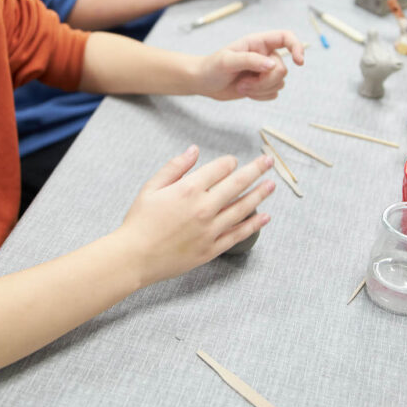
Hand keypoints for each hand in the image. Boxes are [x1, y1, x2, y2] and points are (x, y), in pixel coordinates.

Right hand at [115, 147, 273, 286]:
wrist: (134, 257)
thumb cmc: (140, 221)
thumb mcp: (152, 187)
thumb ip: (175, 167)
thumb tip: (194, 150)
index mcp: (189, 189)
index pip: (219, 169)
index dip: (229, 162)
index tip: (233, 161)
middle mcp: (204, 208)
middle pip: (237, 184)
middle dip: (255, 170)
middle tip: (268, 161)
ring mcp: (210, 230)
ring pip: (242, 208)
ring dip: (260, 195)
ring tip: (272, 185)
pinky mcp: (211, 248)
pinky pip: (238, 234)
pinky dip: (253, 224)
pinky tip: (265, 216)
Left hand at [197, 30, 304, 100]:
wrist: (204, 82)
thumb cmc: (212, 67)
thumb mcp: (226, 61)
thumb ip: (249, 60)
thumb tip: (271, 65)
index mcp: (258, 42)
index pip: (285, 37)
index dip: (297, 46)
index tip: (299, 62)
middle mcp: (265, 55)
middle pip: (282, 69)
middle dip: (264, 81)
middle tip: (243, 83)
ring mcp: (265, 71)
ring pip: (279, 83)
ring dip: (260, 90)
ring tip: (241, 86)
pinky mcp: (263, 85)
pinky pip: (273, 93)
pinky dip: (260, 96)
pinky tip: (245, 92)